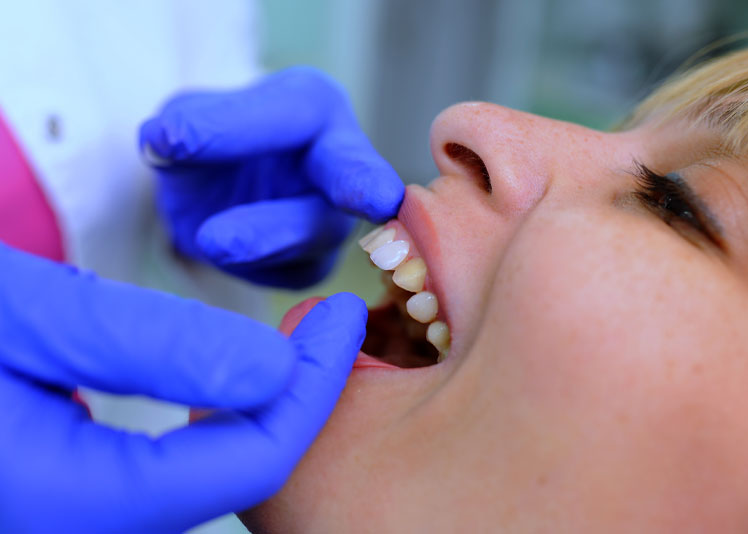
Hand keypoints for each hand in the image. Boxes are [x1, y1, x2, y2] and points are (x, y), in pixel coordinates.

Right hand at [0, 244, 366, 532]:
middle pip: (231, 476)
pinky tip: (223, 375)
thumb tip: (272, 370)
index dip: (312, 386)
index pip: (246, 463)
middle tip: (326, 325)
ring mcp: (74, 516)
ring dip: (256, 408)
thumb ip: (148, 345)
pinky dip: (209, 421)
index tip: (343, 315)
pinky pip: (163, 471)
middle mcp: (75, 528)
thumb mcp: (23, 314)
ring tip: (294, 340)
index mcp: (66, 503)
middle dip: (294, 400)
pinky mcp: (67, 498)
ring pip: (201, 476)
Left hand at [139, 66, 404, 288]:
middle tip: (378, 197)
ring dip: (263, 238)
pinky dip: (250, 264)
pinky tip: (222, 249)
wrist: (211, 194)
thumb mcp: (183, 120)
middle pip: (357, 173)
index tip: (171, 138)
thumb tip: (163, 140)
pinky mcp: (316, 265)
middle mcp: (341, 159)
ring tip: (211, 239)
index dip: (234, 127)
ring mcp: (335, 218)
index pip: (288, 111)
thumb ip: (181, 128)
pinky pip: (291, 272)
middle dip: (365, 184)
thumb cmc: (207, 142)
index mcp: (313, 106)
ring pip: (316, 233)